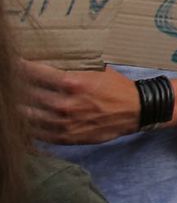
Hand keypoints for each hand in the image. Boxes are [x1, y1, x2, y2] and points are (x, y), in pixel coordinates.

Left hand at [19, 61, 139, 143]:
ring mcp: (65, 123)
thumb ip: (73, 71)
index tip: (12, 64)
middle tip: (10, 84)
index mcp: (72, 83)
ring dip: (17, 108)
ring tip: (12, 103)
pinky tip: (23, 122)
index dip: (19, 67)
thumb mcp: (97, 71)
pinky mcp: (67, 137)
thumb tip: (51, 65)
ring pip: (28, 116)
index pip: (34, 73)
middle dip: (15, 87)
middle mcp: (65, 104)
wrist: (138, 111)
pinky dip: (28, 127)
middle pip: (26, 94)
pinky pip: (39, 134)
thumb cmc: (118, 88)